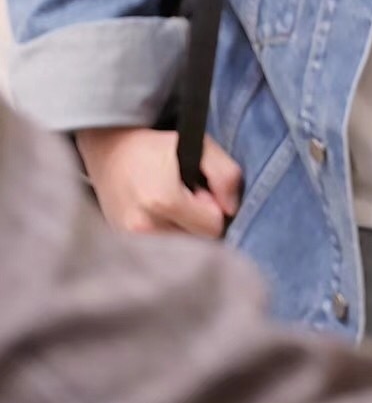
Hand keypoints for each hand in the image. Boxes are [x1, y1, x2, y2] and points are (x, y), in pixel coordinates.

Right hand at [76, 127, 242, 239]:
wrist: (109, 151)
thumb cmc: (156, 147)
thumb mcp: (199, 146)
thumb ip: (225, 174)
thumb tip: (231, 209)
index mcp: (163, 200)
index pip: (212, 228)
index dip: (213, 208)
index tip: (200, 193)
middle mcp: (143, 227)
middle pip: (197, 244)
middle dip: (198, 224)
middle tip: (184, 200)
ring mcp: (129, 242)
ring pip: (179, 253)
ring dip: (182, 233)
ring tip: (170, 209)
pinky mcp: (122, 247)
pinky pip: (159, 256)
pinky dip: (165, 240)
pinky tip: (157, 218)